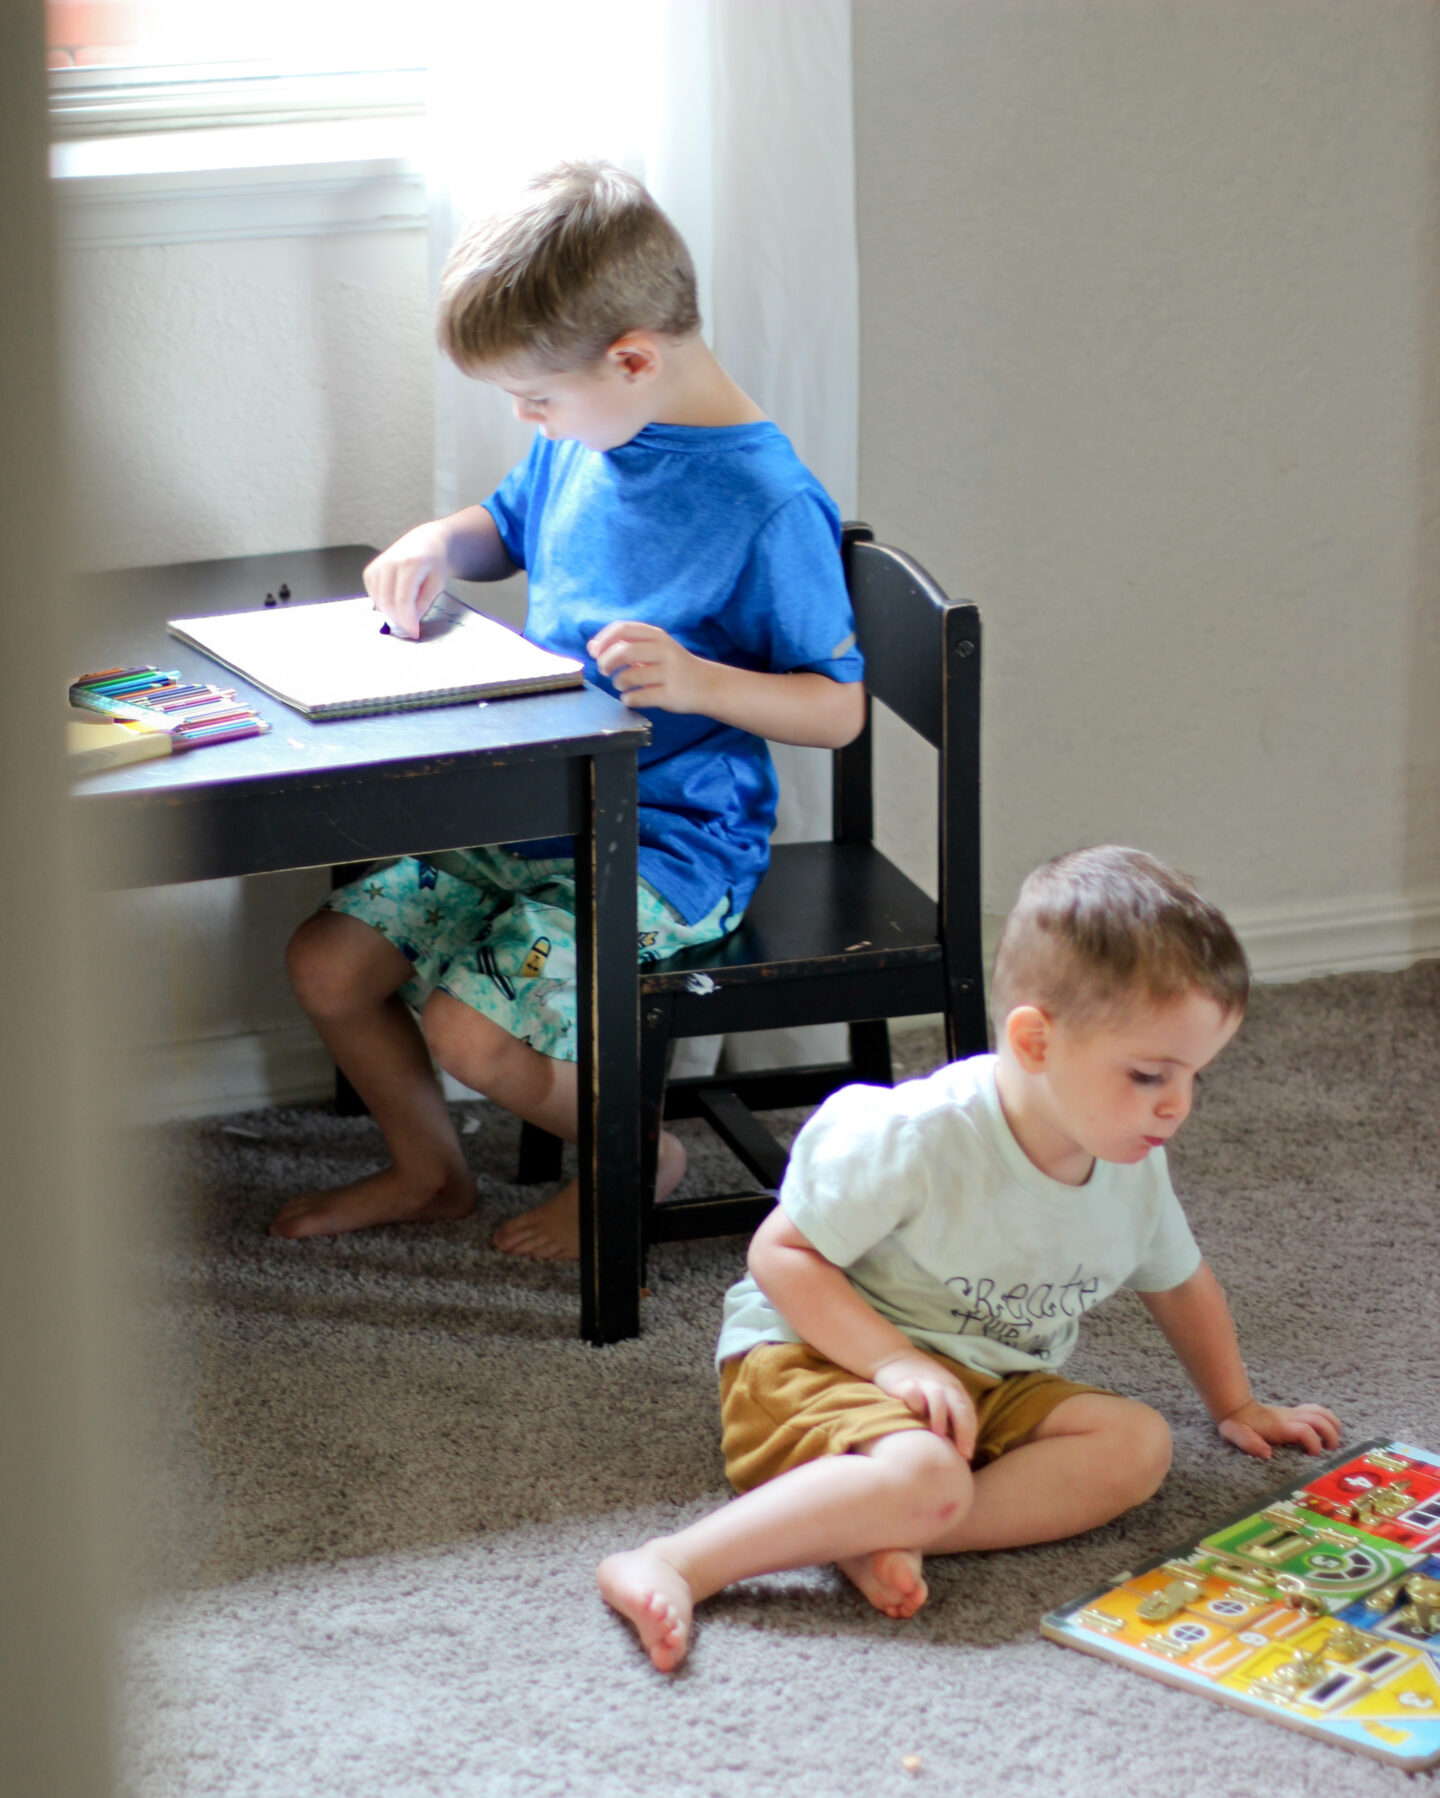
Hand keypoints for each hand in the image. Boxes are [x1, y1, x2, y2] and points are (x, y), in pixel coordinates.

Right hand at [364, 522, 451, 640]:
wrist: (424, 541)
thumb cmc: (433, 563)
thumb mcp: (437, 583)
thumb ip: (424, 602)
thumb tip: (411, 620)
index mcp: (409, 564)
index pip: (403, 600)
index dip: (407, 620)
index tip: (414, 633)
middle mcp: (389, 563)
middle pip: (387, 602)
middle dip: (399, 620)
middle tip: (411, 628)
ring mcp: (376, 566)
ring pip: (378, 601)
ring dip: (392, 613)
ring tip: (408, 612)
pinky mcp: (370, 572)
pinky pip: (373, 597)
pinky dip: (384, 605)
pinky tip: (397, 601)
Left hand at [588, 621, 715, 713]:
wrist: (707, 685)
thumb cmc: (672, 666)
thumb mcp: (654, 648)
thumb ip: (625, 644)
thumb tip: (592, 647)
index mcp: (658, 636)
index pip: (623, 628)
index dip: (603, 640)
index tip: (595, 652)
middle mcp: (665, 651)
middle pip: (624, 651)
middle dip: (606, 662)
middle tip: (604, 670)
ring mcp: (670, 673)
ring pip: (630, 676)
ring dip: (618, 682)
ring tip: (622, 684)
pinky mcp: (672, 695)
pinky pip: (639, 697)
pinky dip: (628, 698)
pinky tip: (631, 697)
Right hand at [871, 1354, 976, 1458]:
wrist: (893, 1356)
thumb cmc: (919, 1386)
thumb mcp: (941, 1396)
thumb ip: (950, 1415)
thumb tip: (959, 1448)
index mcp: (954, 1389)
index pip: (968, 1413)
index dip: (970, 1434)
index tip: (967, 1455)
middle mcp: (943, 1385)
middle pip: (959, 1406)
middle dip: (963, 1430)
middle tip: (962, 1452)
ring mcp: (924, 1382)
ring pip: (938, 1397)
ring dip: (941, 1416)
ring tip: (939, 1434)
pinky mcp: (904, 1382)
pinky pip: (912, 1392)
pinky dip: (915, 1402)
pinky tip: (915, 1412)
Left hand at [1217, 1399, 1341, 1458]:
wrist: (1237, 1408)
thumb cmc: (1238, 1425)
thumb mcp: (1235, 1434)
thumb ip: (1249, 1442)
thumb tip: (1267, 1453)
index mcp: (1280, 1426)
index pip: (1304, 1430)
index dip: (1313, 1442)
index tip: (1313, 1455)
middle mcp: (1291, 1417)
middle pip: (1319, 1419)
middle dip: (1331, 1435)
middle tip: (1330, 1450)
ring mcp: (1294, 1414)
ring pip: (1322, 1412)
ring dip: (1333, 1426)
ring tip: (1332, 1443)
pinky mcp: (1296, 1413)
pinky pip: (1317, 1411)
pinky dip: (1328, 1420)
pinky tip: (1326, 1432)